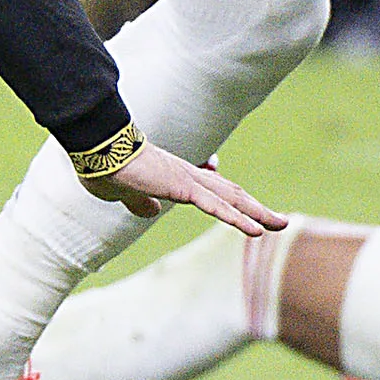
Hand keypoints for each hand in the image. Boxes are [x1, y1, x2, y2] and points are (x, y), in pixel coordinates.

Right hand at [94, 141, 284, 237]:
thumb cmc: (106, 167)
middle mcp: (188, 175)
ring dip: (258, 213)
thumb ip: (140, 202)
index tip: (248, 212)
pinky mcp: (182, 186)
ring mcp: (188, 180)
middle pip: (230, 193)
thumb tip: (151, 211)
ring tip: (280, 224)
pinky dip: (238, 219)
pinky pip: (216, 206)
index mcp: (176, 177)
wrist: (98, 150)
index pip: (211, 189)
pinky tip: (256, 230)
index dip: (230, 201)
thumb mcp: (126, 193)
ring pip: (231, 198)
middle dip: (256, 207)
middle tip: (279, 221)